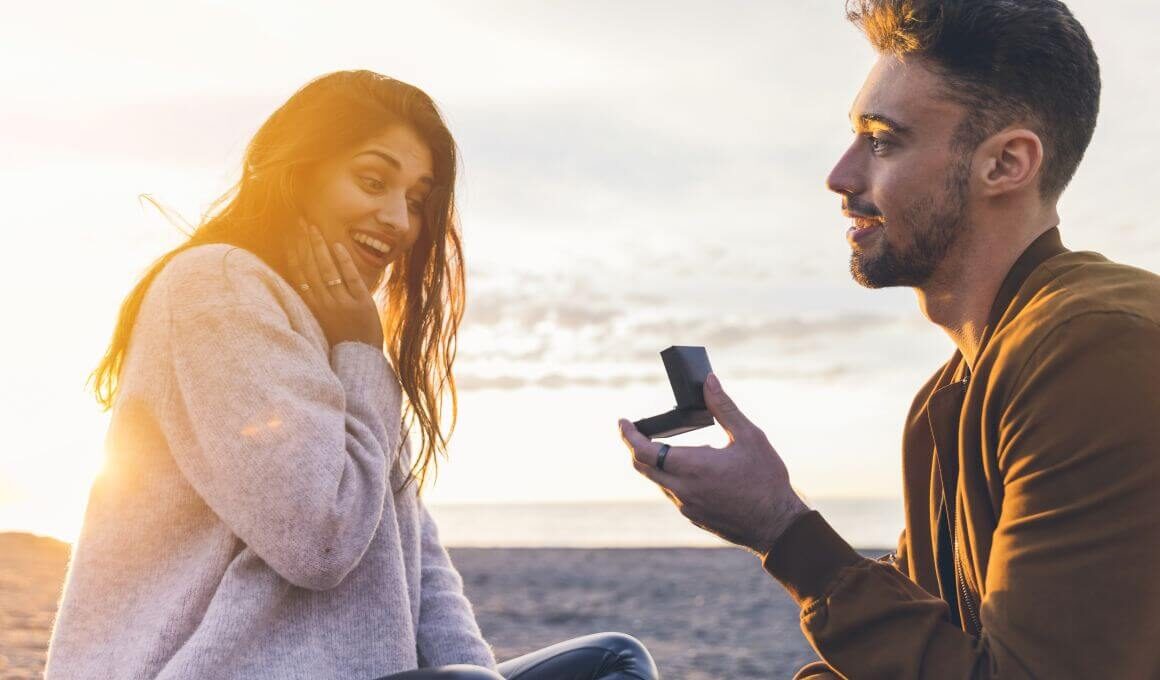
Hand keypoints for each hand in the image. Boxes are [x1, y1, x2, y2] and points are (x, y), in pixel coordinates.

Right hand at [287, 220, 384, 348]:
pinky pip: (350, 278)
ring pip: (327, 269)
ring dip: (319, 246)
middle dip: (303, 243)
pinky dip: (343, 261)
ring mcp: (342, 303)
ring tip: (313, 227)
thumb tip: (306, 281)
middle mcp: (323, 304)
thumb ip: (315, 301)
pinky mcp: (361, 304)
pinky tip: (337, 245)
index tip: (288, 236)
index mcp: (311, 308)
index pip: (297, 275)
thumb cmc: (340, 341)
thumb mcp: (321, 322)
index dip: (292, 254)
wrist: (359, 361)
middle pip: (310, 267)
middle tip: (299, 222)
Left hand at [619, 373, 809, 555]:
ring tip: (664, 445)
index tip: (622, 421)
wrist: (778, 526)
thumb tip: (709, 381)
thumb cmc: (766, 480)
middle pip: (642, 467)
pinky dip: (670, 478)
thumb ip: (724, 407)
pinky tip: (688, 469)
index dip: (628, 435)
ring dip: (654, 463)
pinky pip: (673, 494)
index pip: (643, 451)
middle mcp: (682, 490)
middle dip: (634, 447)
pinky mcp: (695, 517)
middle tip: (634, 430)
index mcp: (691, 467)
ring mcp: (687, 507)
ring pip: (658, 482)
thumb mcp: (749, 437)